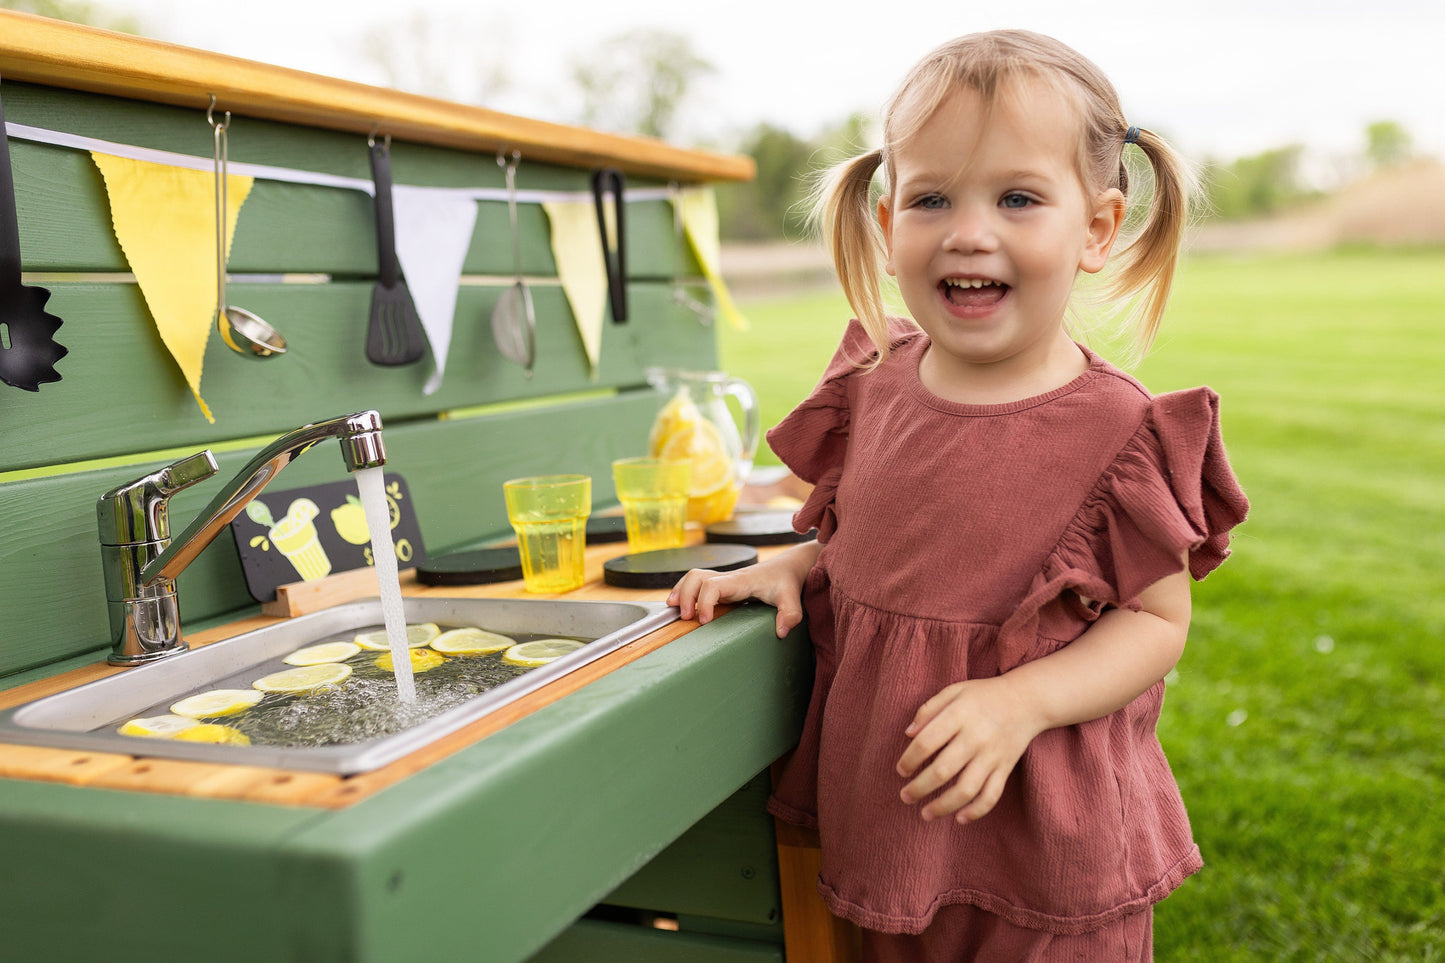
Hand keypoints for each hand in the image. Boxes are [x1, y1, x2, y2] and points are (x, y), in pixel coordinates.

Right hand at [666, 541, 819, 637]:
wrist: (787, 567)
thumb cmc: (786, 581)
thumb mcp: (792, 598)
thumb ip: (790, 614)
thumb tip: (781, 631)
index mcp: (740, 581)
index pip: (712, 585)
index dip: (703, 602)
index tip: (704, 621)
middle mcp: (728, 578)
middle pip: (696, 577)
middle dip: (685, 596)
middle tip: (686, 618)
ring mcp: (723, 581)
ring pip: (693, 577)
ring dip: (680, 591)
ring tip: (673, 610)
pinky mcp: (721, 586)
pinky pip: (696, 583)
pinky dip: (684, 591)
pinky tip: (678, 606)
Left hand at [895, 676, 1042, 823]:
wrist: (1027, 700)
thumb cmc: (984, 695)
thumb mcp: (954, 691)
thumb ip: (929, 709)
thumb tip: (908, 734)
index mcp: (959, 715)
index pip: (926, 742)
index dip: (909, 759)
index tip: (901, 770)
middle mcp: (976, 738)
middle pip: (943, 770)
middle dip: (919, 788)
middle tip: (905, 796)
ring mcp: (992, 756)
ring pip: (966, 789)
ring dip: (943, 806)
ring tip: (925, 814)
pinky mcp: (1005, 768)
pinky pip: (991, 795)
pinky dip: (976, 811)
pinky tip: (960, 819)